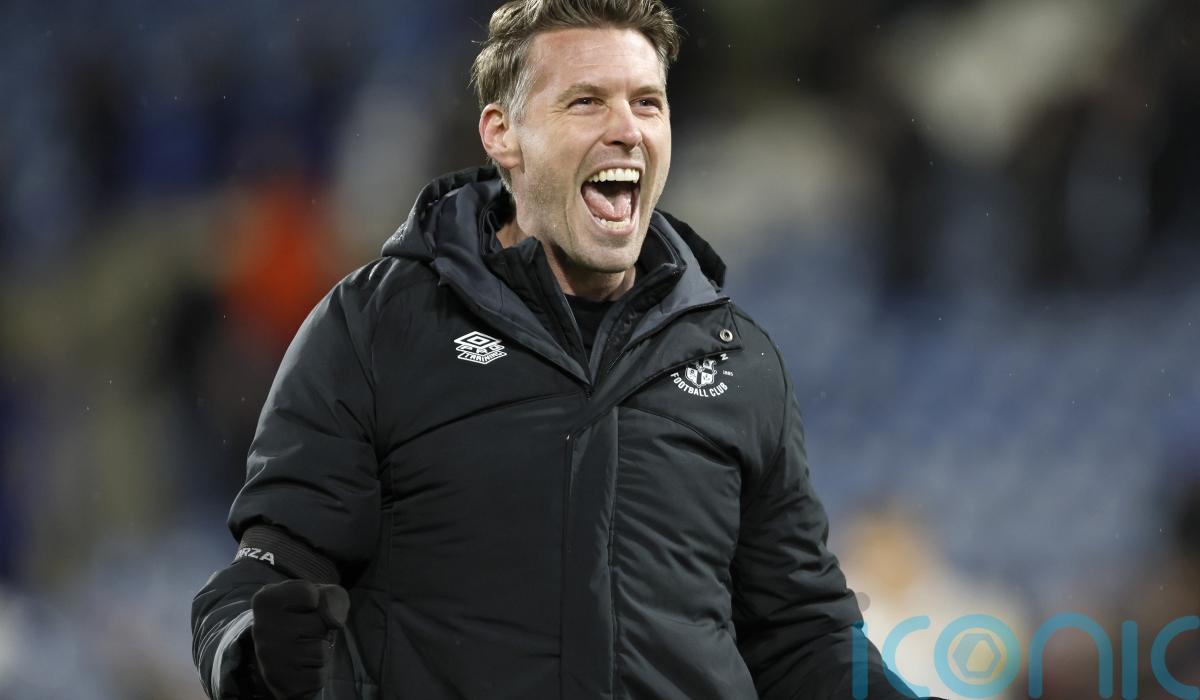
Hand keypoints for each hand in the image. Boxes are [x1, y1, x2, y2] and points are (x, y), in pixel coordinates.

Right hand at [250, 580, 348, 699]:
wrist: (281, 655)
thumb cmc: (305, 616)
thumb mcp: (321, 596)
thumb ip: (333, 596)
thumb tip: (334, 621)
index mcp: (266, 600)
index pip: (311, 595)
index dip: (318, 601)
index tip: (304, 606)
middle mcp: (262, 628)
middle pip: (320, 624)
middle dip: (322, 627)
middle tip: (305, 630)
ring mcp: (269, 657)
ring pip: (321, 650)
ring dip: (322, 649)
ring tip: (305, 646)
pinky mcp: (279, 682)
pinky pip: (319, 676)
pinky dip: (318, 671)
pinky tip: (302, 665)